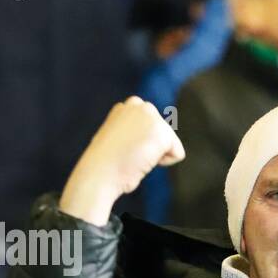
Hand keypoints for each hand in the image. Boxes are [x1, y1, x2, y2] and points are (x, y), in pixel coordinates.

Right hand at [59, 97, 184, 224]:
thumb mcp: (117, 140)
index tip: (122, 149)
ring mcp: (150, 116)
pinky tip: (143, 159)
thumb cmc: (105, 164)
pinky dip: (165, 162)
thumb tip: (145, 141)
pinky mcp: (162, 131)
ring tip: (134, 156)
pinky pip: (178, 154)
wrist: (99, 172)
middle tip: (128, 154)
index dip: (141, 144)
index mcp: (125, 107)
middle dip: (151, 148)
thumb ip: (132, 133)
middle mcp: (138, 105)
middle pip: (163, 134)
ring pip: (170, 143)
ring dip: (155, 155)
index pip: (151, 128)